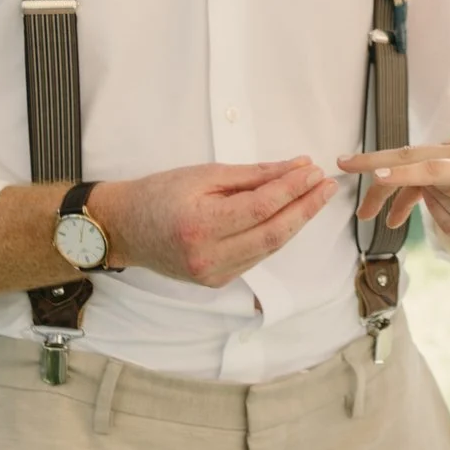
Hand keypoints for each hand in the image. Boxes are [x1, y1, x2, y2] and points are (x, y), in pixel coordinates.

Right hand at [89, 158, 338, 286]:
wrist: (124, 228)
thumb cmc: (158, 194)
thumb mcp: (204, 174)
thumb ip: (253, 175)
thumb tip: (295, 167)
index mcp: (200, 225)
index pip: (261, 208)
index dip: (292, 189)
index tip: (313, 170)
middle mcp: (207, 257)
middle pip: (273, 233)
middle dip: (305, 208)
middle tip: (325, 185)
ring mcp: (213, 274)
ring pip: (269, 248)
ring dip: (296, 222)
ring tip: (315, 196)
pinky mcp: (217, 281)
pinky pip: (257, 257)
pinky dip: (276, 235)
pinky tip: (290, 216)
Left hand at [342, 120, 449, 207]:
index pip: (419, 163)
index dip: (390, 172)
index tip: (365, 184)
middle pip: (405, 158)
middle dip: (370, 166)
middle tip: (339, 171)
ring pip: (411, 159)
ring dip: (377, 164)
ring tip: (348, 166)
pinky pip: (433, 172)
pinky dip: (404, 175)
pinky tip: (380, 176)